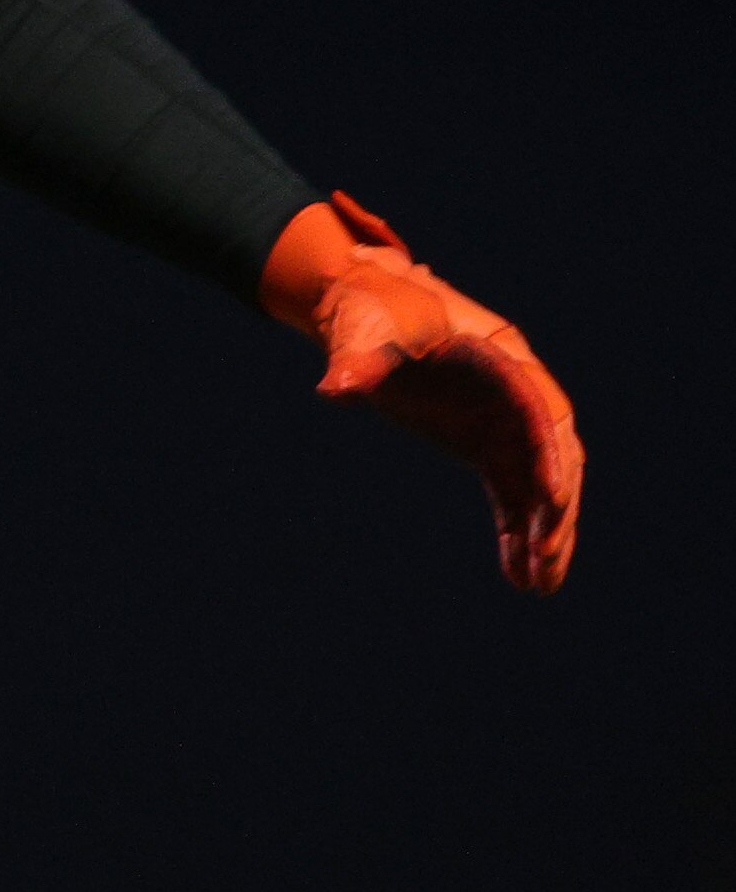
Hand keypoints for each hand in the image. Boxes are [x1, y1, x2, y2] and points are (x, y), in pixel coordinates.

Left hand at [260, 193, 582, 594]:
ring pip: (539, 482)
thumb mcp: (364, 326)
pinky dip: (516, 532)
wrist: (367, 303)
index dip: (548, 453)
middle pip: (553, 453)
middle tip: (546, 558)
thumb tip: (335, 389)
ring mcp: (506, 420)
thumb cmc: (372, 308)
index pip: (539, 408)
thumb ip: (358, 358)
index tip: (549, 498)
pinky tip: (518, 577)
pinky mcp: (487, 443)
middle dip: (555, 506)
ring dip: (544, 533)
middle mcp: (517, 390)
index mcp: (501, 354)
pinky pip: (512, 493)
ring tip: (539, 588)